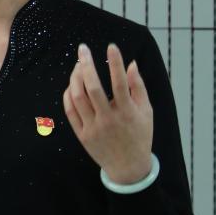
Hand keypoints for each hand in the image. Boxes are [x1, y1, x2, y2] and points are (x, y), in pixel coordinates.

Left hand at [61, 43, 153, 184]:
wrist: (128, 168)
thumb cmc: (140, 135)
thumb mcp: (146, 111)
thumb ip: (138, 86)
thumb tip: (131, 63)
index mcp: (127, 112)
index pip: (120, 82)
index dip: (116, 62)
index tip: (111, 46)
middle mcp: (109, 119)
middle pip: (93, 88)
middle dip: (87, 65)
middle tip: (83, 49)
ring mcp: (93, 128)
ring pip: (78, 98)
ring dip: (75, 78)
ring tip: (78, 65)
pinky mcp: (82, 135)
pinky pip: (70, 111)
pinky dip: (68, 95)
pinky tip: (72, 84)